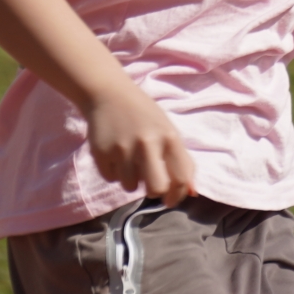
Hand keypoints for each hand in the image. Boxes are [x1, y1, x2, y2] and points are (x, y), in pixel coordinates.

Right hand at [85, 78, 196, 207]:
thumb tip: (192, 193)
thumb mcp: (167, 131)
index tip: (169, 200)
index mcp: (169, 137)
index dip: (177, 195)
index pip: (181, 178)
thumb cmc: (144, 116)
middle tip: (148, 181)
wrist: (109, 93)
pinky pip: (111, 178)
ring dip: (130, 178)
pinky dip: (113, 171)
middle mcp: (147, 142)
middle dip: (153, 191)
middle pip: (156, 189)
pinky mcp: (101, 152)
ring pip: (130, 186)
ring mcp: (123, 148)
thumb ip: (181, 161)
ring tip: (128, 158)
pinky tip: (114, 152)